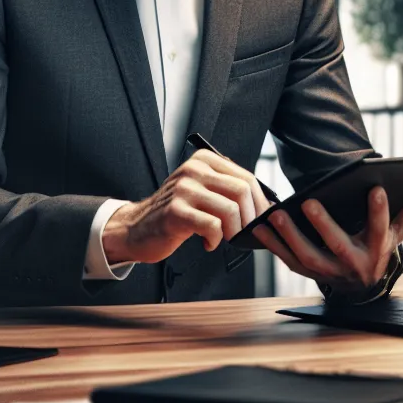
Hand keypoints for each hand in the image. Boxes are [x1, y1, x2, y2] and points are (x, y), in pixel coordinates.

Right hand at [102, 148, 272, 263]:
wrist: (138, 228)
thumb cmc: (176, 212)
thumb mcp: (202, 191)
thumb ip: (228, 189)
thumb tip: (264, 204)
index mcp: (204, 160)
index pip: (246, 177)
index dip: (259, 201)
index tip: (260, 218)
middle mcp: (194, 170)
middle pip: (242, 191)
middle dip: (250, 217)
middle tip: (244, 231)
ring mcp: (183, 189)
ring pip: (230, 209)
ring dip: (234, 230)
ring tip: (225, 237)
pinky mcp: (176, 211)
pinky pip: (212, 225)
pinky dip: (216, 239)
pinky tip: (209, 242)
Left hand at [252, 182, 402, 295]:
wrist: (362, 285)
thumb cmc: (379, 246)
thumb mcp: (400, 230)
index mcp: (378, 249)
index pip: (381, 229)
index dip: (380, 211)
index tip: (377, 188)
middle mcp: (354, 264)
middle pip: (338, 245)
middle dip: (323, 225)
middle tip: (309, 202)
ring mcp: (329, 272)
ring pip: (308, 257)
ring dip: (289, 236)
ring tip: (276, 214)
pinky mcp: (309, 273)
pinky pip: (288, 261)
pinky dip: (273, 245)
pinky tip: (260, 228)